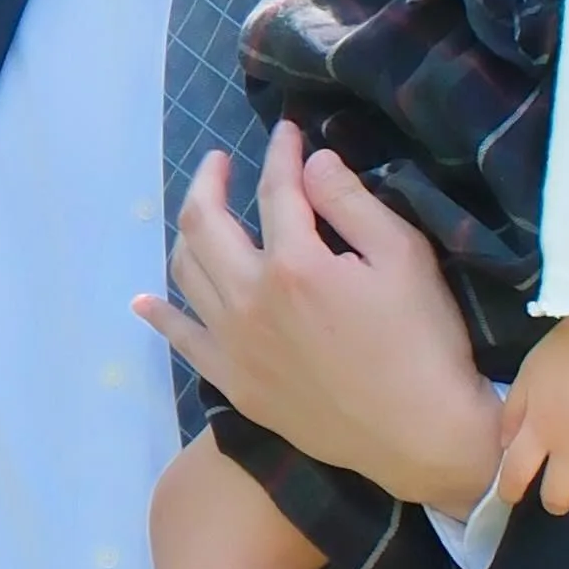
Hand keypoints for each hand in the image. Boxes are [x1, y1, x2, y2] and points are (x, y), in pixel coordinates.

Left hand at [145, 127, 503, 511]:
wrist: (419, 435)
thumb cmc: (422, 342)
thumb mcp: (404, 256)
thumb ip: (351, 202)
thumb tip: (311, 162)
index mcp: (294, 265)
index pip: (275, 190)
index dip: (281, 154)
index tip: (288, 132)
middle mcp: (249, 301)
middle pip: (205, 224)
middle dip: (210, 181)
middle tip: (221, 162)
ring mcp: (234, 346)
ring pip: (186, 274)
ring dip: (189, 234)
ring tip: (204, 216)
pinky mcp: (234, 384)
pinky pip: (182, 340)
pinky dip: (160, 313)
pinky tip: (145, 300)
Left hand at [494, 316, 568, 518]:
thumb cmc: (567, 346)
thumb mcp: (527, 374)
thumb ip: (513, 413)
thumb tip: (506, 447)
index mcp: (537, 430)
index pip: (515, 476)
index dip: (510, 492)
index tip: (514, 496)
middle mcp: (568, 448)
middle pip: (556, 498)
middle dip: (555, 502)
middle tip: (563, 492)